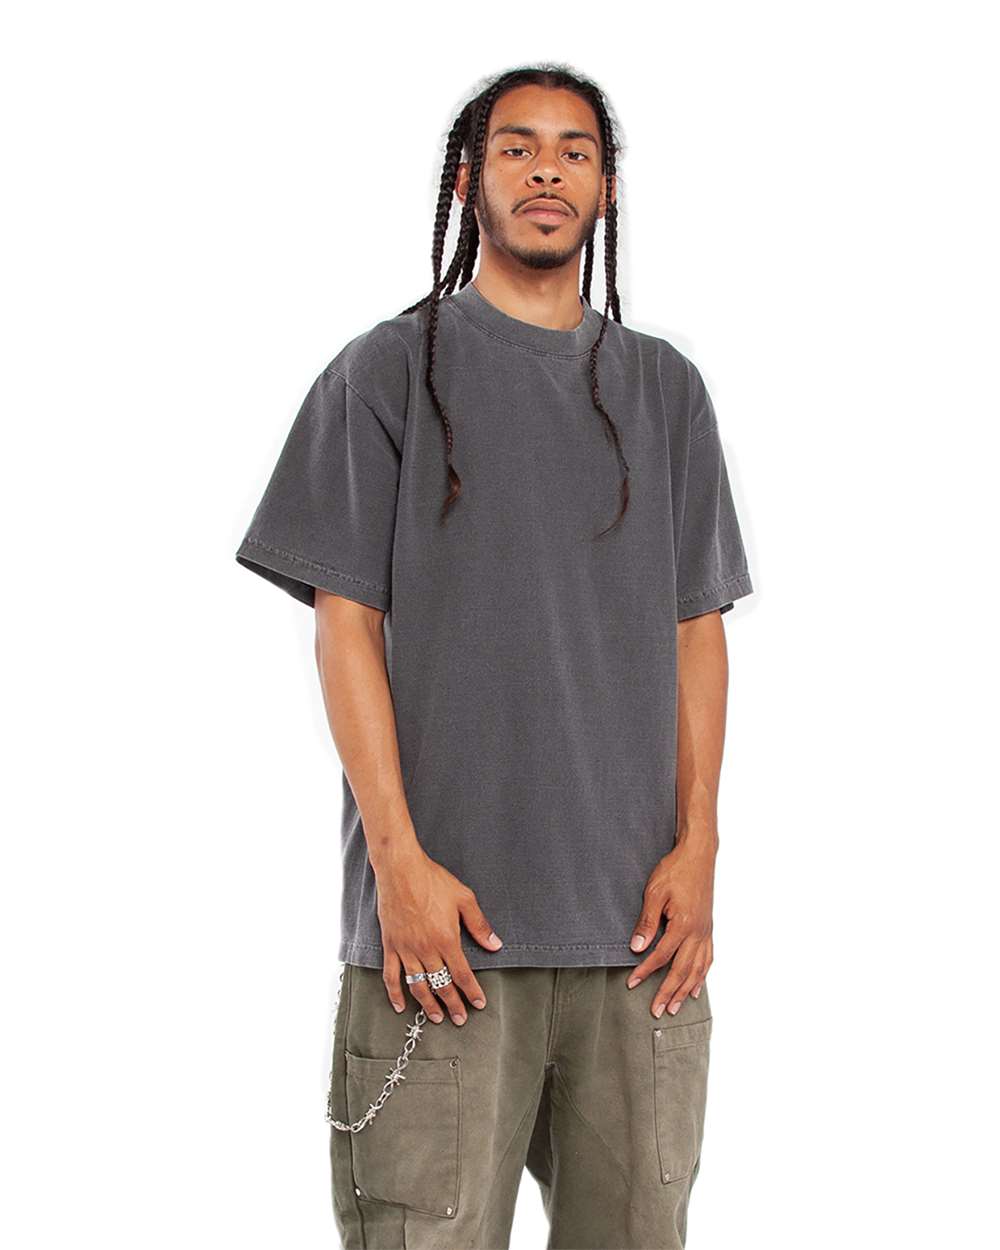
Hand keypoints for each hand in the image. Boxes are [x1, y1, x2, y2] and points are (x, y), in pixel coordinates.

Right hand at [374, 844, 502, 1024]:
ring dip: (428, 1004)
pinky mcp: (391, 945)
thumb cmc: (433, 880)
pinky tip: (400, 1006)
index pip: (463, 975)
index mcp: (447, 939)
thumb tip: (495, 945)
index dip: (472, 992)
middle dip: (453, 1005)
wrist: (401, 869)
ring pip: (418, 986)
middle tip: (460, 1019)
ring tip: (436, 1018)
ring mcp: (406, 949)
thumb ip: (479, 925)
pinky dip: (394, 994)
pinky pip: (391, 975)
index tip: (479, 1004)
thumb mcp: (464, 898)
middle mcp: (426, 949)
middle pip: (442, 985)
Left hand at [625, 840, 715, 1017]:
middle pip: (682, 970)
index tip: (632, 983)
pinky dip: (702, 976)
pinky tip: (696, 987)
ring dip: (685, 990)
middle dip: (668, 992)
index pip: (662, 956)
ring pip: (697, 969)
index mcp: (683, 925)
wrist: (698, 856)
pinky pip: (708, 958)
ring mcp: (706, 932)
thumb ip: (646, 922)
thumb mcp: (654, 893)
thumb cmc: (675, 871)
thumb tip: (637, 948)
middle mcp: (698, 933)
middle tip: (657, 1011)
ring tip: (675, 1007)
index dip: (646, 971)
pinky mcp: (709, 928)